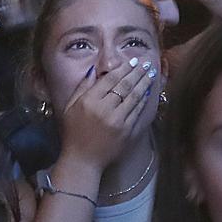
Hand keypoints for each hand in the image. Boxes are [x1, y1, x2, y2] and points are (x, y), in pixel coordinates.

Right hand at [53, 58, 157, 176]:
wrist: (83, 160)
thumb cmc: (73, 133)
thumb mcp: (70, 107)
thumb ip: (82, 87)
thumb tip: (94, 70)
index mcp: (89, 101)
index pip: (110, 79)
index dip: (123, 68)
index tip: (132, 61)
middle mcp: (105, 109)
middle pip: (125, 85)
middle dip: (137, 72)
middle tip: (145, 63)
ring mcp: (118, 121)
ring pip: (134, 97)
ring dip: (144, 83)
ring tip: (150, 73)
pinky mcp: (127, 131)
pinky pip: (137, 111)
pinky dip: (143, 100)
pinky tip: (147, 92)